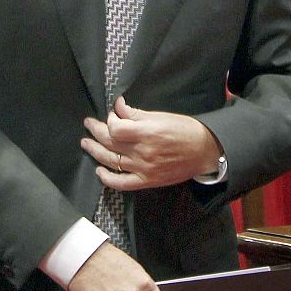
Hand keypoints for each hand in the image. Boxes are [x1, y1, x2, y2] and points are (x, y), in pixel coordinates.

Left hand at [82, 97, 222, 191]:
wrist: (204, 151)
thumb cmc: (185, 130)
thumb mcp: (162, 116)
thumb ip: (137, 113)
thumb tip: (118, 107)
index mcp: (147, 132)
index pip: (116, 128)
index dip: (110, 119)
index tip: (113, 114)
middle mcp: (143, 152)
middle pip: (110, 142)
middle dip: (96, 131)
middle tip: (89, 124)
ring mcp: (143, 168)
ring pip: (111, 160)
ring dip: (95, 151)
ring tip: (86, 142)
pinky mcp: (146, 181)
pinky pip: (121, 183)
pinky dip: (107, 178)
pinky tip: (99, 170)